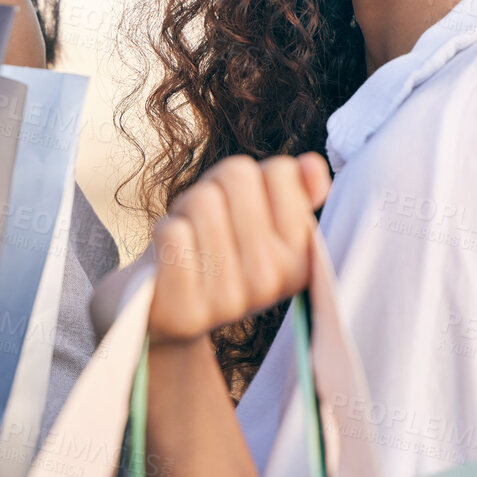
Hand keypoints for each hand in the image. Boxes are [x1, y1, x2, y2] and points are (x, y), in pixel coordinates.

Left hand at [147, 153, 331, 343]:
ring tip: (189, 241)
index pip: (281, 170)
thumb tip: (311, 165)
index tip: (240, 207)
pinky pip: (175, 233)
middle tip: (207, 222)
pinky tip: (172, 260)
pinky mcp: (187, 310)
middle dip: (214, 188)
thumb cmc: (214, 246)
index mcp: (301, 256)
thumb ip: (291, 189)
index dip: (251, 178)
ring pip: (203, 200)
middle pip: (237, 176)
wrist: (168, 311)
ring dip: (186, 211)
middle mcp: (272, 280)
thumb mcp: (257, 214)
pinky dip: (165, 234)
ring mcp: (231, 299)